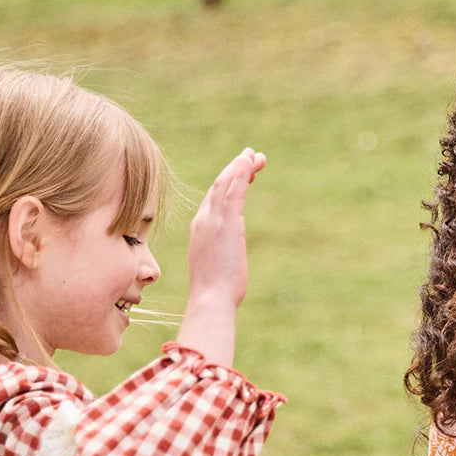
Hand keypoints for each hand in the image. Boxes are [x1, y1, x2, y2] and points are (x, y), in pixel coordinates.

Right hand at [187, 148, 265, 307]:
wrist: (211, 299)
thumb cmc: (215, 292)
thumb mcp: (216, 268)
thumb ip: (220, 257)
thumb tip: (227, 263)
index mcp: (201, 230)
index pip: (214, 200)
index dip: (228, 184)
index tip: (243, 175)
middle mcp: (204, 220)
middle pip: (219, 186)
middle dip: (235, 169)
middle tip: (251, 156)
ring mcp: (214, 220)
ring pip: (226, 183)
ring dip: (240, 166)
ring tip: (254, 155)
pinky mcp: (227, 223)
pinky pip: (234, 191)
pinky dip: (241, 174)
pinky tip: (250, 163)